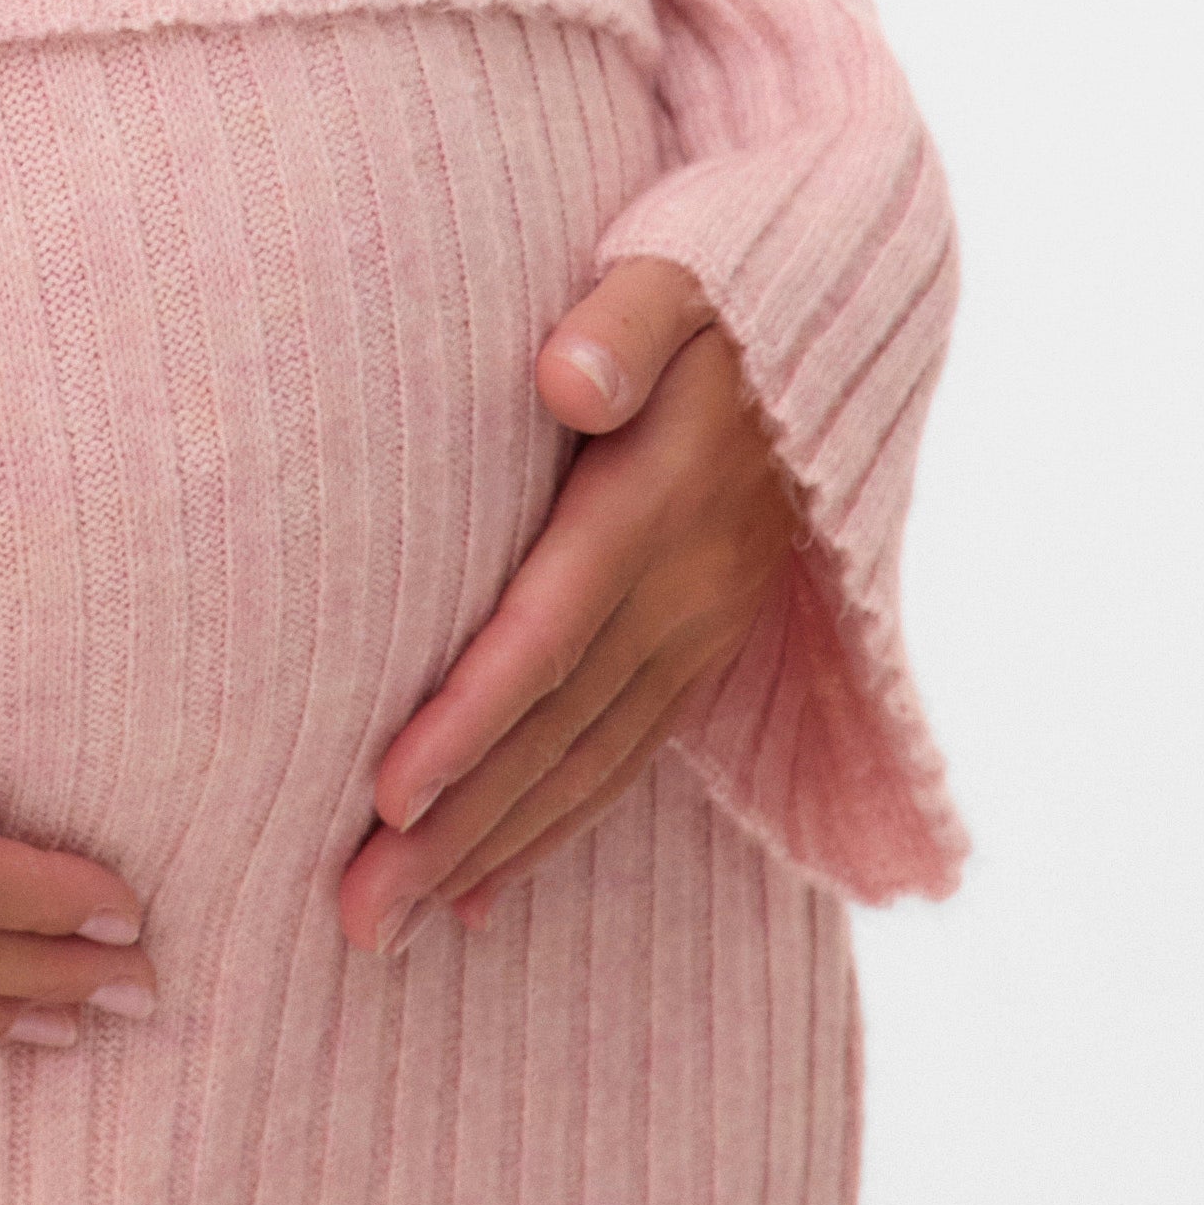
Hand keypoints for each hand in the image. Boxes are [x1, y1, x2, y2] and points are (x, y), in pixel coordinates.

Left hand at [335, 260, 801, 952]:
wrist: (846, 318)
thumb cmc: (720, 283)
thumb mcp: (678, 272)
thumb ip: (623, 324)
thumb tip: (565, 379)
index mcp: (659, 505)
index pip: (549, 633)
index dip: (471, 718)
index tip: (386, 796)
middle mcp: (689, 587)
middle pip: (558, 730)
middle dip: (456, 832)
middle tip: (357, 921)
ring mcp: (706, 624)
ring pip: (590, 763)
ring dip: (494, 851)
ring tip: (395, 932)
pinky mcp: (710, 639)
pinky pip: (630, 754)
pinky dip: (558, 824)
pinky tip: (489, 891)